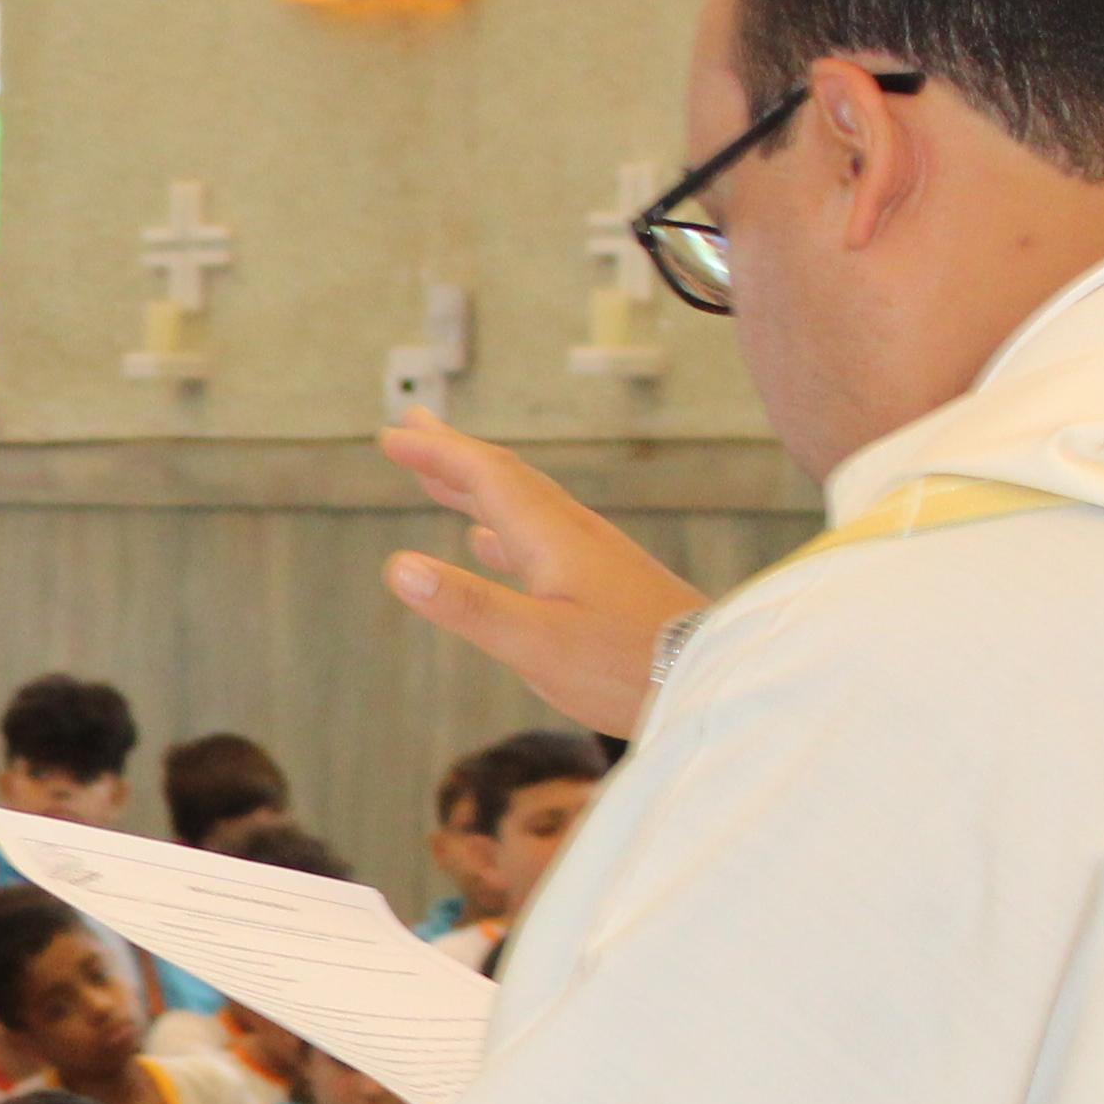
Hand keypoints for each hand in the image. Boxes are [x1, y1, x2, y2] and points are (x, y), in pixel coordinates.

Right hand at [381, 421, 704, 740]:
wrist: (713, 676)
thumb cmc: (625, 666)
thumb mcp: (536, 644)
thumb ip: (468, 604)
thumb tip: (398, 566)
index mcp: (550, 539)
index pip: (485, 479)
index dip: (437, 454)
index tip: (391, 436)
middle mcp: (571, 534)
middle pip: (504, 478)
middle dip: (453, 453)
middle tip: (410, 428)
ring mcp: (591, 555)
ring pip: (521, 504)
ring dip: (475, 486)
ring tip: (438, 479)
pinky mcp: (603, 580)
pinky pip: (538, 536)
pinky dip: (503, 528)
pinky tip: (488, 544)